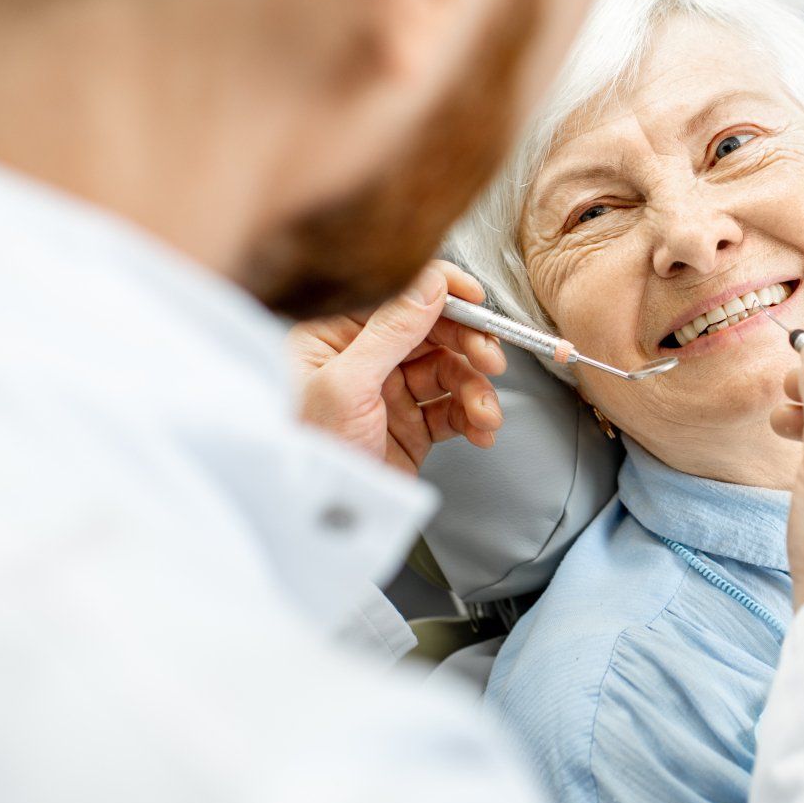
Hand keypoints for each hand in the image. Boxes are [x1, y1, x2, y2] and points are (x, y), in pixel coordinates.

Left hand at [288, 261, 507, 473]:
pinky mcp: (410, 425)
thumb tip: (430, 284)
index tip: (476, 301)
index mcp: (335, 334)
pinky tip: (481, 430)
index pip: (398, 296)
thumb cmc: (311, 453)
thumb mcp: (348, 384)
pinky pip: (452, 409)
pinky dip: (473, 417)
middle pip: (433, 332)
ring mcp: (389, 391)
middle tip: (492, 361)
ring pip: (450, 371)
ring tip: (485, 414)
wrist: (321, 519)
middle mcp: (364, 357)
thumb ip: (391, 330)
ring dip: (476, 391)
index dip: (442, 293)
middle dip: (469, 346)